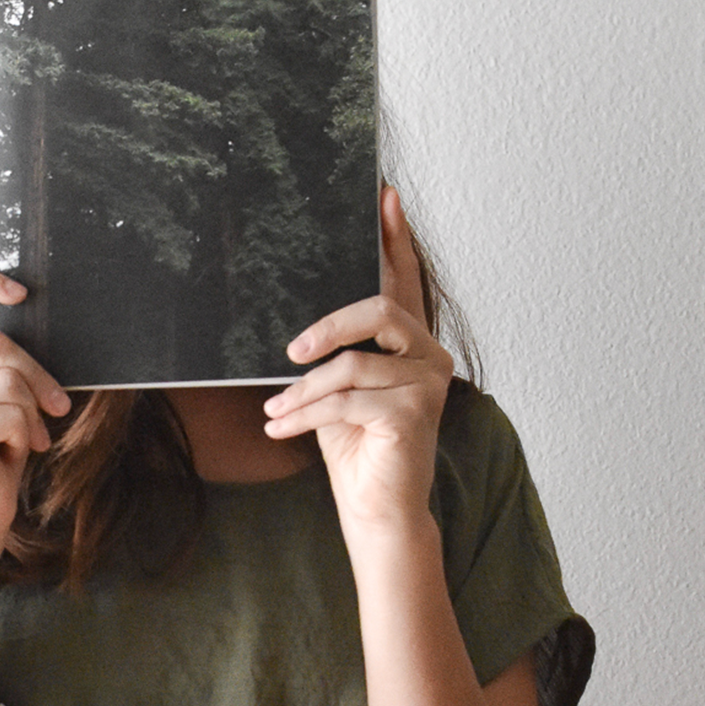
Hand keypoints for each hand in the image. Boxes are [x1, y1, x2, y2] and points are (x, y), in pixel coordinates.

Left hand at [263, 188, 453, 532]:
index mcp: (411, 343)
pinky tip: (281, 427)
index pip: (405, 283)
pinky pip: (344, 402)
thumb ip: (334, 353)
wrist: (376, 508)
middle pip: (378, 312)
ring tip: (275, 410)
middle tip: (291, 350)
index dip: (395, 240)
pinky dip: (305, 415)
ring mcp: (427, 385)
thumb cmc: (354, 446)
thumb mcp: (337, 390)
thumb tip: (295, 327)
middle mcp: (429, 356)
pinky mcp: (415, 415)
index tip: (384, 197)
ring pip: (350, 367)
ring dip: (302, 391)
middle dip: (326, 328)